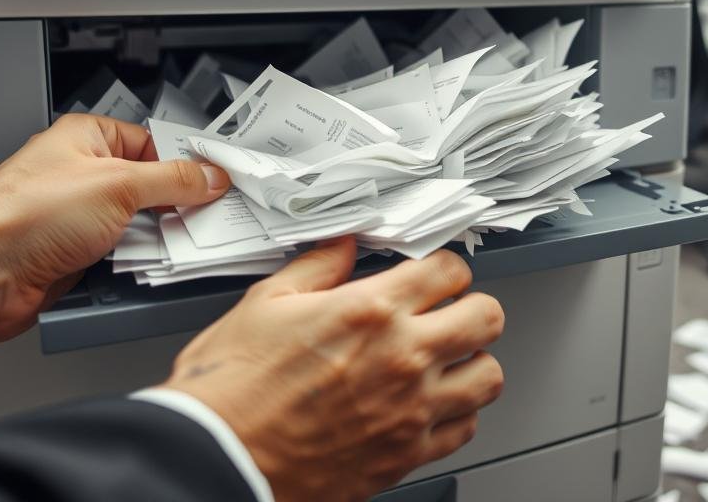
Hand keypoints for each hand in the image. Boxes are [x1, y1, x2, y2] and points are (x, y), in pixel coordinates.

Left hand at [0, 114, 229, 344]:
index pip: (153, 141)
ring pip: (137, 221)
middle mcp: (80, 172)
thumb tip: (207, 177)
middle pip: (149, 183)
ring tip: (168, 239)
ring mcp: (78, 214)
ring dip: (154, 234)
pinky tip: (144, 262)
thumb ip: (172, 180)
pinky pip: (122, 251)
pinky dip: (136, 258)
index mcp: (86, 137)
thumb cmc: (25, 216)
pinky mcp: (76, 251)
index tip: (213, 179)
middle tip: (199, 211)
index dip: (184, 160)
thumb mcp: (119, 185)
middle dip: (173, 201)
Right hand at [160, 237, 504, 501]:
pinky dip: (457, 414)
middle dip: (473, 306)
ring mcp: (410, 410)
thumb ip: (314, 269)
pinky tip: (433, 405)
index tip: (436, 273)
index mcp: (369, 311)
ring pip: (488, 375)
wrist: (220, 459)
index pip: (447, 269)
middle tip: (453, 310)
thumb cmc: (232, 390)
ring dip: (473, 361)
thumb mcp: (264, 304)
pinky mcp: (406, 454)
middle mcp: (401, 358)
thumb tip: (340, 249)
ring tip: (449, 359)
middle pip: (486, 317)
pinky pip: (465, 428)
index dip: (444, 265)